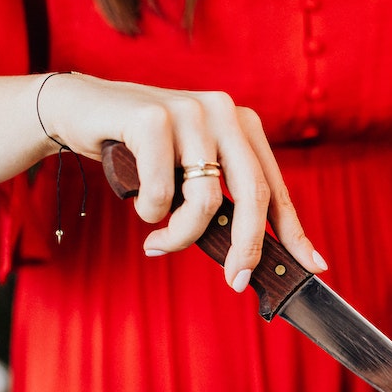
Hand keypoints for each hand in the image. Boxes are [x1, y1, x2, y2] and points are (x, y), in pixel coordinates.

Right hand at [37, 73, 323, 288]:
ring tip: (157, 242)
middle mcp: (224, 112)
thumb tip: (255, 260)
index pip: (274, 187)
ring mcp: (191, 110)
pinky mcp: (153, 117)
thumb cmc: (139, 153)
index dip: (293, 231)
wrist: (78, 110)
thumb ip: (223, 204)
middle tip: (236, 282)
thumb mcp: (190, 175)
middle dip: (247, 247)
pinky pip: (162, 192)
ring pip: (206, 201)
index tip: (312, 267)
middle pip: (253, 194)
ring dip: (180, 235)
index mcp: (242, 125)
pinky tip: (136, 202)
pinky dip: (150, 212)